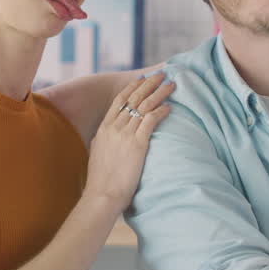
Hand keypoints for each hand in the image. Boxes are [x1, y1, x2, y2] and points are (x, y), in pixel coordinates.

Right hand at [84, 73, 173, 209]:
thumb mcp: (97, 153)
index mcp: (104, 128)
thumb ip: (103, 140)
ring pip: (144, 106)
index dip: (133, 87)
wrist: (102, 194)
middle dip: (149, 84)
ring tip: (171, 85)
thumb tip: (104, 135)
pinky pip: (151, 120)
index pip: (120, 100)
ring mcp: (125, 134)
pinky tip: (169, 107)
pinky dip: (161, 111)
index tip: (143, 78)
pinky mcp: (137, 144)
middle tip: (162, 75)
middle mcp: (114, 127)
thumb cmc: (101, 180)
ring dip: (159, 93)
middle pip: (134, 98)